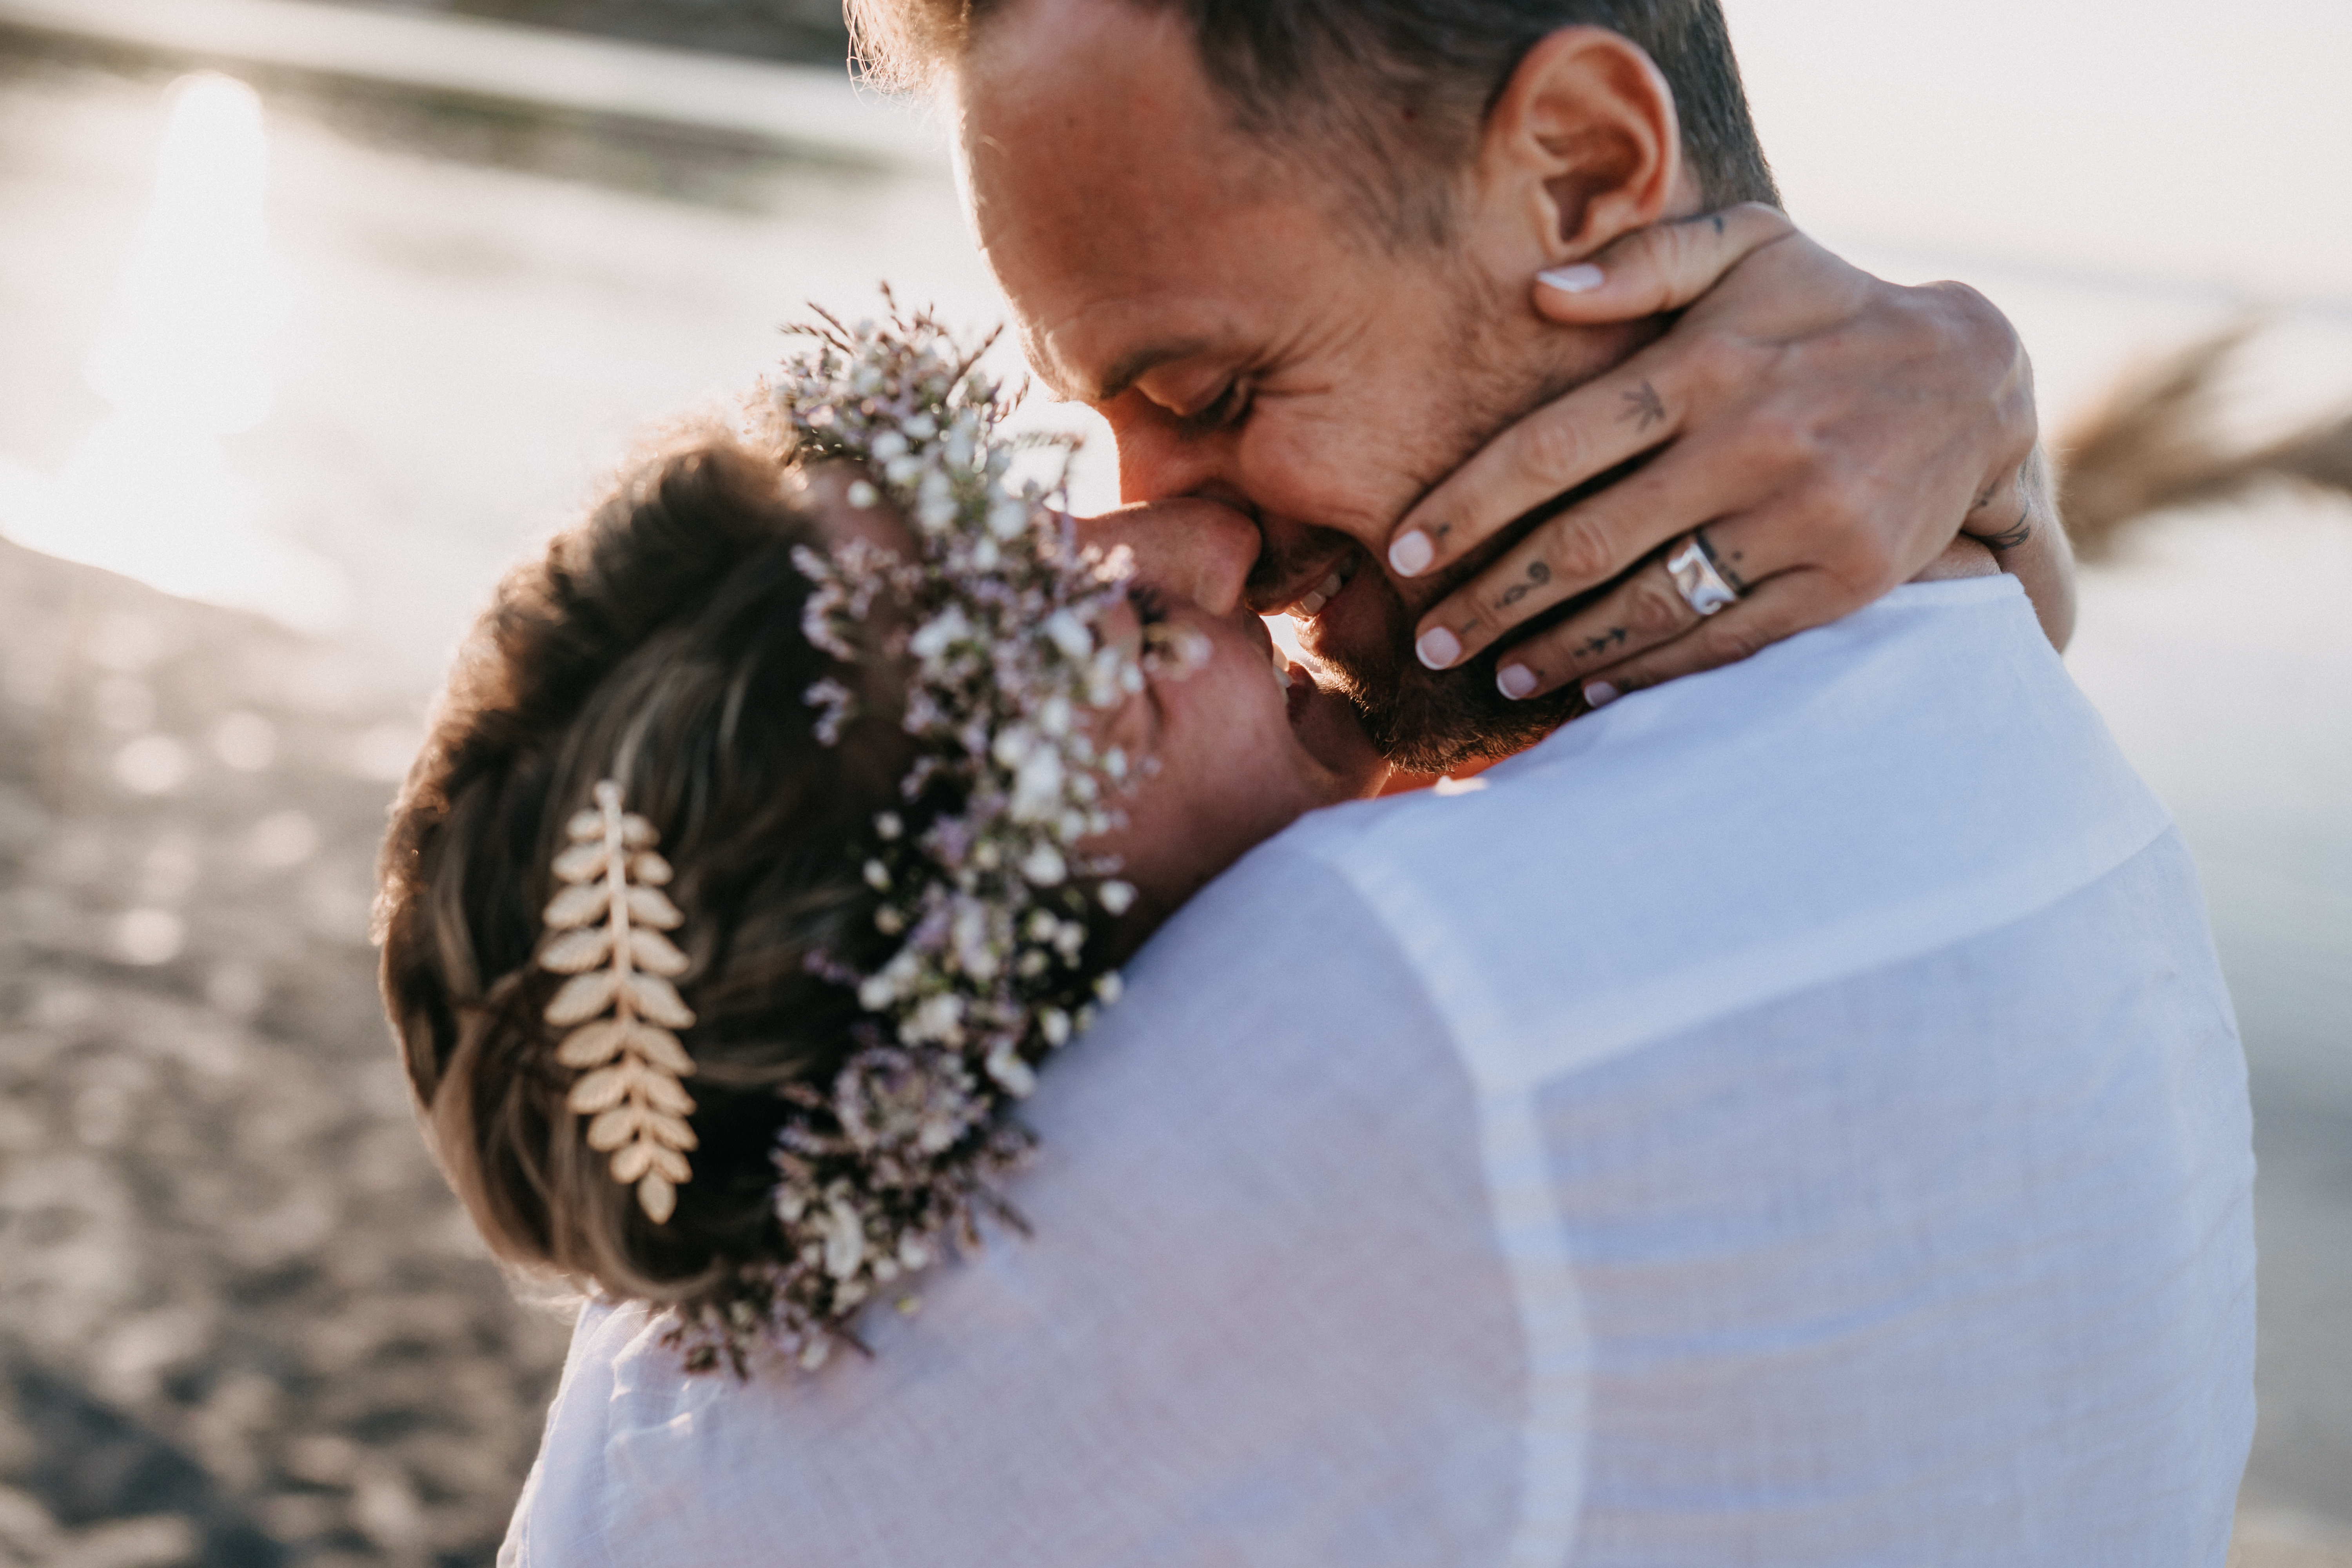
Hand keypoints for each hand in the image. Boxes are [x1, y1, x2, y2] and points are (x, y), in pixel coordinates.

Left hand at [1386, 206, 2042, 703]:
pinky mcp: (1843, 581)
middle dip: (1494, 600)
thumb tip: (1542, 289)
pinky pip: (1726, 643)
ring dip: (1560, 649)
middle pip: (1586, 540)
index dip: (1468, 507)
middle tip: (1428, 642)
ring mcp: (1802, 519)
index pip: (1554, 447)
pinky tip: (1591, 690)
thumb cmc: (1831, 307)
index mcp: (1709, 367)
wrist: (1977, 380)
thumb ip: (1644, 261)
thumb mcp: (1751, 245)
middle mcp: (1751, 445)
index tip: (1404, 555)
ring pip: (1650, 605)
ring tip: (1496, 674)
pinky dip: (1651, 674)